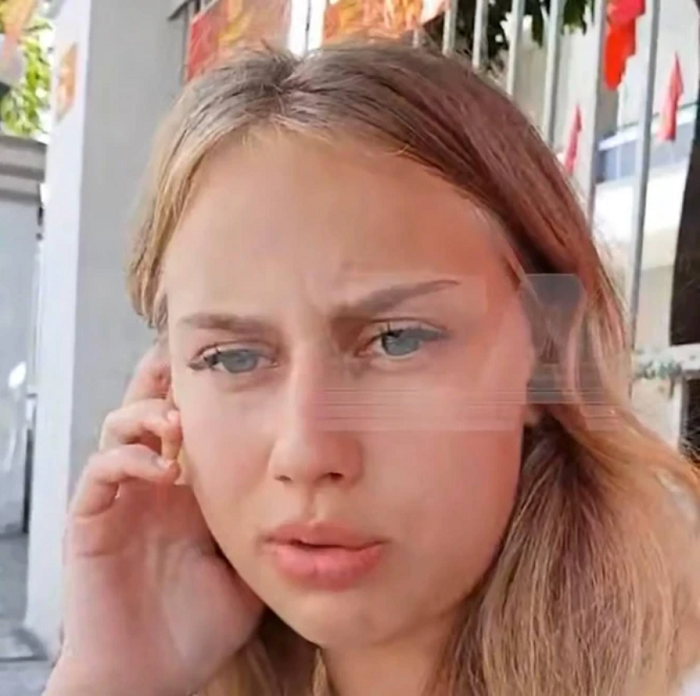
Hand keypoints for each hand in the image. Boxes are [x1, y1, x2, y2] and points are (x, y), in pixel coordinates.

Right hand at [45, 345, 263, 695]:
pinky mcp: (92, 522)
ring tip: (178, 422)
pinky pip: (101, 473)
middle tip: (189, 363)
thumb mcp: (249, 563)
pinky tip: (162, 469)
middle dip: (164, 383)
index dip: (201, 394)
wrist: (154, 675)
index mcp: (187, 490)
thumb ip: (268, 524)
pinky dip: (128, 460)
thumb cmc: (199, 625)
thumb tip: (312, 494)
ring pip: (119, 429)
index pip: (189, 425)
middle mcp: (152, 486)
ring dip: (146, 415)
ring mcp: (121, 501)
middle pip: (148, 411)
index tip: (231, 368)